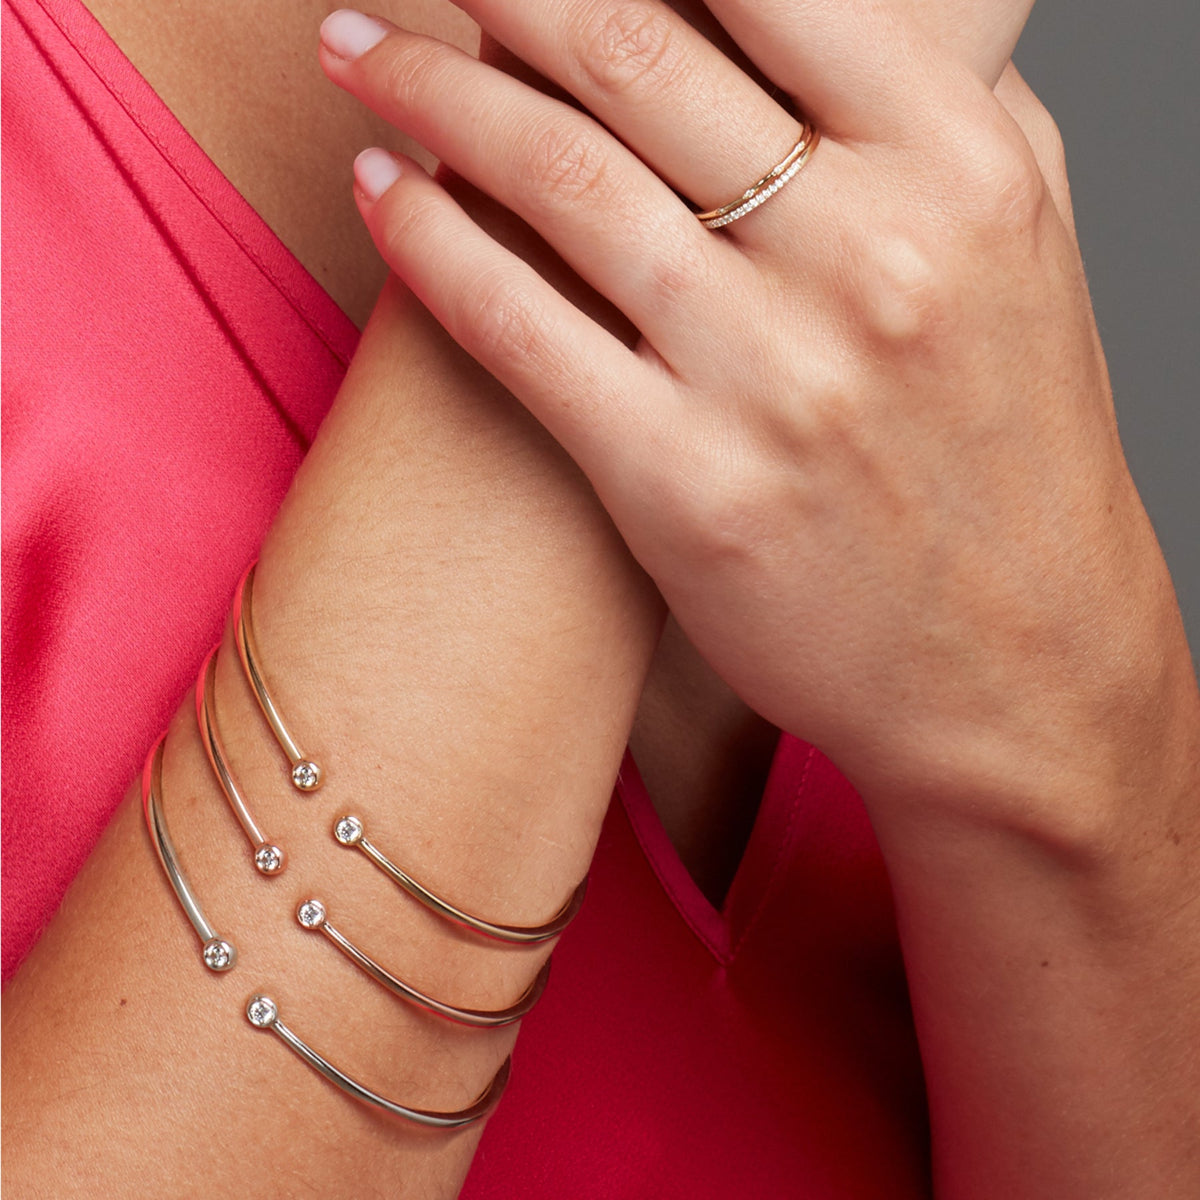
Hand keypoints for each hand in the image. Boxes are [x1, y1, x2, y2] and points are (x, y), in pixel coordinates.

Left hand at [320, 1, 1195, 820]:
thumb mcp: (1016, 250)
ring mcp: (772, 378)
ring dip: (429, 96)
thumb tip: (811, 13)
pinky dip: (431, 244)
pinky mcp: (684, 487)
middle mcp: (872, 256)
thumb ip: (931, 116)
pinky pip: (521, 330)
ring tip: (358, 55)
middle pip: (638, 56)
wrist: (1012, 659)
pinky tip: (380, 191)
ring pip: (561, 180)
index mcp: (964, 168)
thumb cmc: (1006, 455)